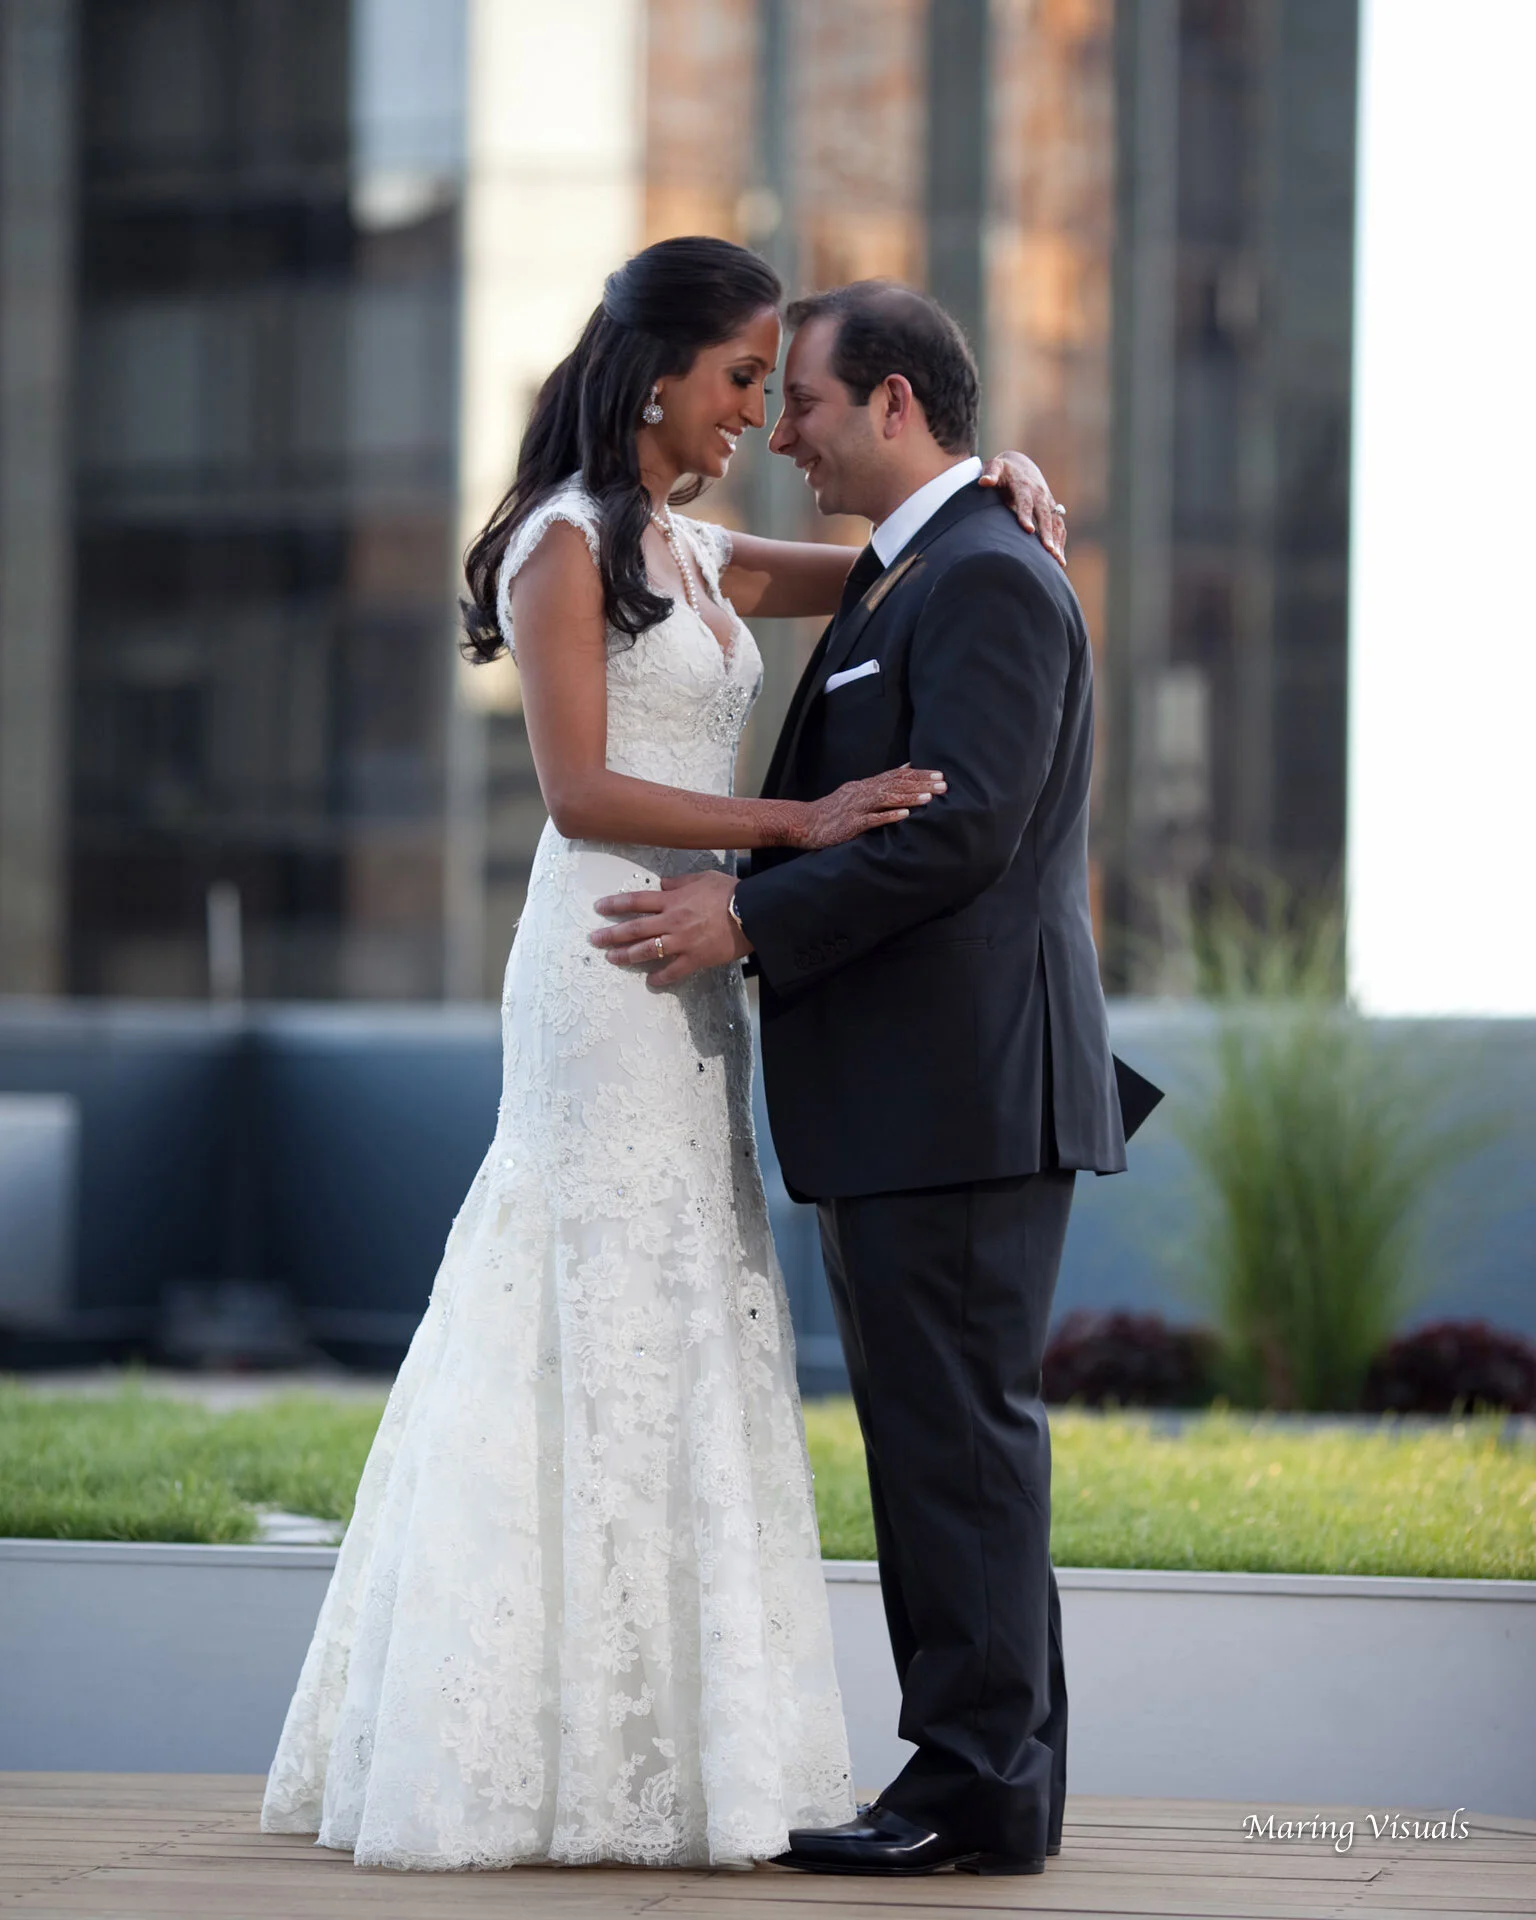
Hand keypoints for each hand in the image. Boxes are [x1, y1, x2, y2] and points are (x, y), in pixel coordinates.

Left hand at [589, 870, 748, 988]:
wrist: (753, 913)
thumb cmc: (730, 892)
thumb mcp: (702, 878)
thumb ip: (679, 882)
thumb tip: (661, 883)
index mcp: (672, 899)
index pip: (636, 901)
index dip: (615, 904)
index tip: (598, 908)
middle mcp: (671, 921)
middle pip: (634, 928)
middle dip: (611, 934)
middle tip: (593, 940)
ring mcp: (682, 942)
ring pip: (647, 950)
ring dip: (626, 956)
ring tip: (611, 959)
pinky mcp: (695, 959)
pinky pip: (673, 971)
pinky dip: (661, 978)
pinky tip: (650, 982)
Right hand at [798, 764, 945, 849]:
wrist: (805, 823)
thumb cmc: (832, 811)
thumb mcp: (856, 792)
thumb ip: (879, 783)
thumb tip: (906, 768)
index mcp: (865, 785)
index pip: (896, 775)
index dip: (919, 774)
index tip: (939, 775)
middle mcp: (862, 792)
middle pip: (895, 784)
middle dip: (921, 784)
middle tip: (943, 785)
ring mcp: (856, 807)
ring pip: (886, 798)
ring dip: (909, 798)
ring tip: (929, 798)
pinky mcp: (850, 824)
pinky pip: (871, 819)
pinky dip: (888, 816)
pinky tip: (905, 816)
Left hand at [979, 450, 1067, 570]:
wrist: (1020, 467)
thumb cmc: (1003, 471)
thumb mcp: (995, 467)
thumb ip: (990, 473)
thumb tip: (984, 482)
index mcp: (1024, 485)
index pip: (1025, 501)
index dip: (1026, 515)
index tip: (1028, 530)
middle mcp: (1039, 494)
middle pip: (1045, 515)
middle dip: (1047, 533)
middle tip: (1048, 551)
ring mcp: (1047, 503)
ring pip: (1055, 523)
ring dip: (1057, 541)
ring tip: (1057, 561)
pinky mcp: (1052, 510)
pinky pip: (1059, 527)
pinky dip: (1061, 542)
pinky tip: (1059, 561)